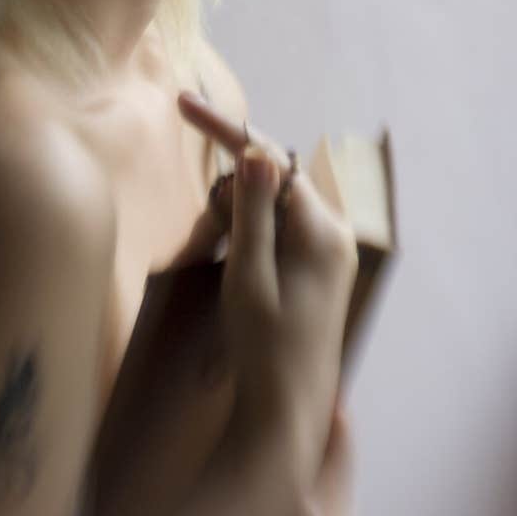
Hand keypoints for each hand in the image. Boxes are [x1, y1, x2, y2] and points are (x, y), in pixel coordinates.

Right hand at [176, 91, 358, 500]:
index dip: (227, 132)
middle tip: (209, 241)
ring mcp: (326, 255)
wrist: (286, 412)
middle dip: (229, 193)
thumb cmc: (263, 349)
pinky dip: (248, 237)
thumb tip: (257, 151)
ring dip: (236, 219)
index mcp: (321, 233)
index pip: (271, 161)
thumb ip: (252, 212)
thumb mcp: (247, 276)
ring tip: (225, 273)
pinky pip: (275, 232)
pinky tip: (236, 272)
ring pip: (270, 207)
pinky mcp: (315, 272)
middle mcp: (332, 237)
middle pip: (270, 181)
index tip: (184, 104)